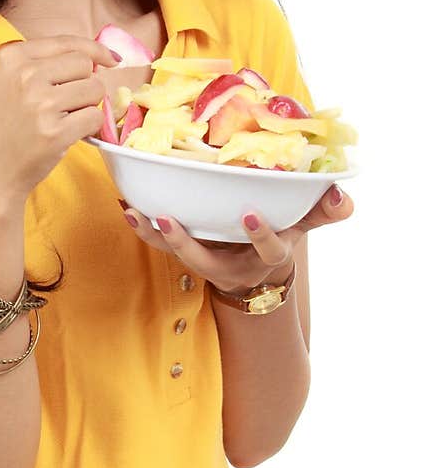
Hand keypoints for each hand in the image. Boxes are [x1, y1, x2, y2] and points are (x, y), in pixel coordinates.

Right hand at [0, 35, 118, 202]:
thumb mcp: (8, 83)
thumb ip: (45, 65)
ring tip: (62, 120)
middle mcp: (25, 75)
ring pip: (95, 89)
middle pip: (85, 64)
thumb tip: (101, 58)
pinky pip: (95, 117)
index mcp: (11, 57)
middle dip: (84, 83)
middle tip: (65, 106)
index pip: (67, 42)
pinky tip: (66, 135)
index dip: (95, 50)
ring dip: (87, 106)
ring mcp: (40, 104)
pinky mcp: (55, 132)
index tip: (111, 59)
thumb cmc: (2, 129)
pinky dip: (89, 128)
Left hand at [118, 184, 353, 293]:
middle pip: (204, 258)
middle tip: (166, 220)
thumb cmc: (281, 237)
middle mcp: (232, 262)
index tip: (250, 214)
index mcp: (268, 254)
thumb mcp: (304, 226)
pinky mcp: (186, 253)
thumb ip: (323, 211)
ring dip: (153, 234)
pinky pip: (160, 242)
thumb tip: (341, 194)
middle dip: (186, 242)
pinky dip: (143, 225)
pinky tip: (127, 204)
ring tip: (134, 212)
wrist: (257, 274)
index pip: (268, 248)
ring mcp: (206, 259)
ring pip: (175, 252)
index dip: (261, 235)